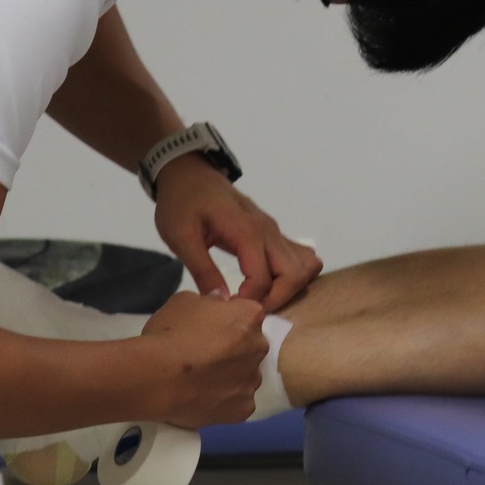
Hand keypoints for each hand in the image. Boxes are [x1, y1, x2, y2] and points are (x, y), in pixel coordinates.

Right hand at [138, 291, 269, 425]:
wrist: (156, 377)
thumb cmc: (169, 333)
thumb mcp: (184, 301)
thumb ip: (209, 301)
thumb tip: (218, 304)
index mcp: (250, 316)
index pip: (248, 314)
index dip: (228, 321)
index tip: (210, 329)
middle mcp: (259, 347)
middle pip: (251, 346)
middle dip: (234, 349)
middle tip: (205, 356)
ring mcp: (253, 380)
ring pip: (247, 375)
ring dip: (232, 376)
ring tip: (202, 381)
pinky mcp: (244, 409)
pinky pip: (239, 402)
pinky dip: (225, 401)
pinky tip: (205, 398)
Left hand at [153, 158, 322, 309]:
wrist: (189, 173)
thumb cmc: (181, 202)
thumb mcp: (180, 237)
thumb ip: (201, 269)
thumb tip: (220, 302)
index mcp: (247, 231)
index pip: (264, 278)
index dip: (249, 300)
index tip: (228, 310)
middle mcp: (268, 231)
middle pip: (295, 273)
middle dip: (277, 299)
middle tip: (247, 309)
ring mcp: (274, 230)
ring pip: (304, 265)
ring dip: (288, 288)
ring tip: (258, 298)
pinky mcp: (272, 232)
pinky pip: (299, 255)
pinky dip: (292, 275)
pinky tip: (267, 284)